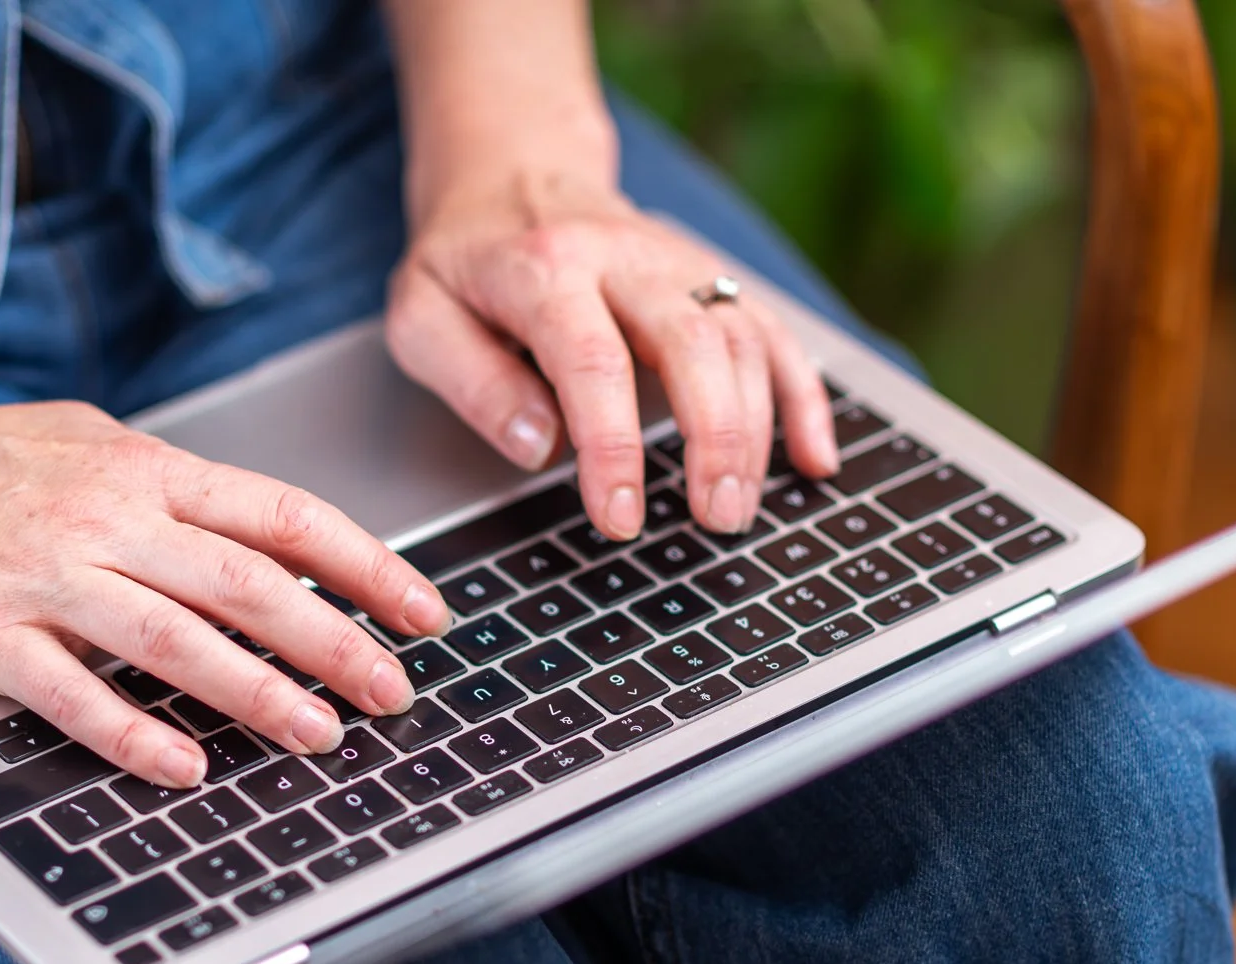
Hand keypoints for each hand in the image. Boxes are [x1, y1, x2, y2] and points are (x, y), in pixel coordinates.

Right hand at [0, 395, 448, 787]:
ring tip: (320, 736)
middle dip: (336, 642)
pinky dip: (133, 732)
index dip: (365, 565)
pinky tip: (186, 767)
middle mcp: (103, 516)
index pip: (282, 513)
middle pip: (249, 582)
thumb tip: (257, 535)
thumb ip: (166, 488)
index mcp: (140, 468)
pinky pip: (71, 692)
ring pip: (175, 637)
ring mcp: (41, 574)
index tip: (423, 610)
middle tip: (395, 692)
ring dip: (257, 692)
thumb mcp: (81, 445)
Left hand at [386, 173, 838, 541]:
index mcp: (544, 269)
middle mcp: (624, 257)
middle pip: (693, 341)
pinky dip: (804, 395)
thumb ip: (472, 382)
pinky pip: (774, 331)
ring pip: (741, 338)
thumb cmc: (464, 264)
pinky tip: (814, 457)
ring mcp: (678, 264)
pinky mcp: (711, 279)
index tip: (620, 518)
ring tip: (736, 509)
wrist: (511, 172)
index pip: (591, 360)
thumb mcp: (420, 317)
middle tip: (712, 518)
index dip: (612, 447)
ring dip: (756, 430)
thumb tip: (538, 445)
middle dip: (714, 437)